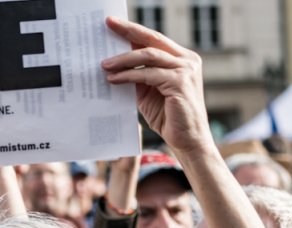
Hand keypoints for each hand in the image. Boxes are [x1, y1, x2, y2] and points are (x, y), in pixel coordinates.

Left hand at [101, 17, 211, 155]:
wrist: (187, 140)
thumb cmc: (169, 117)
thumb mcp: (149, 91)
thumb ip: (138, 75)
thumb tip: (113, 63)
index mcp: (182, 58)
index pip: (154, 39)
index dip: (134, 30)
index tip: (113, 23)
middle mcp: (187, 60)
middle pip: (152, 39)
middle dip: (128, 32)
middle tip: (108, 26)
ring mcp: (186, 70)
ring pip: (148, 56)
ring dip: (123, 59)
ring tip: (104, 64)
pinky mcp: (180, 82)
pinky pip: (148, 74)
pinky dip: (129, 75)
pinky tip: (114, 79)